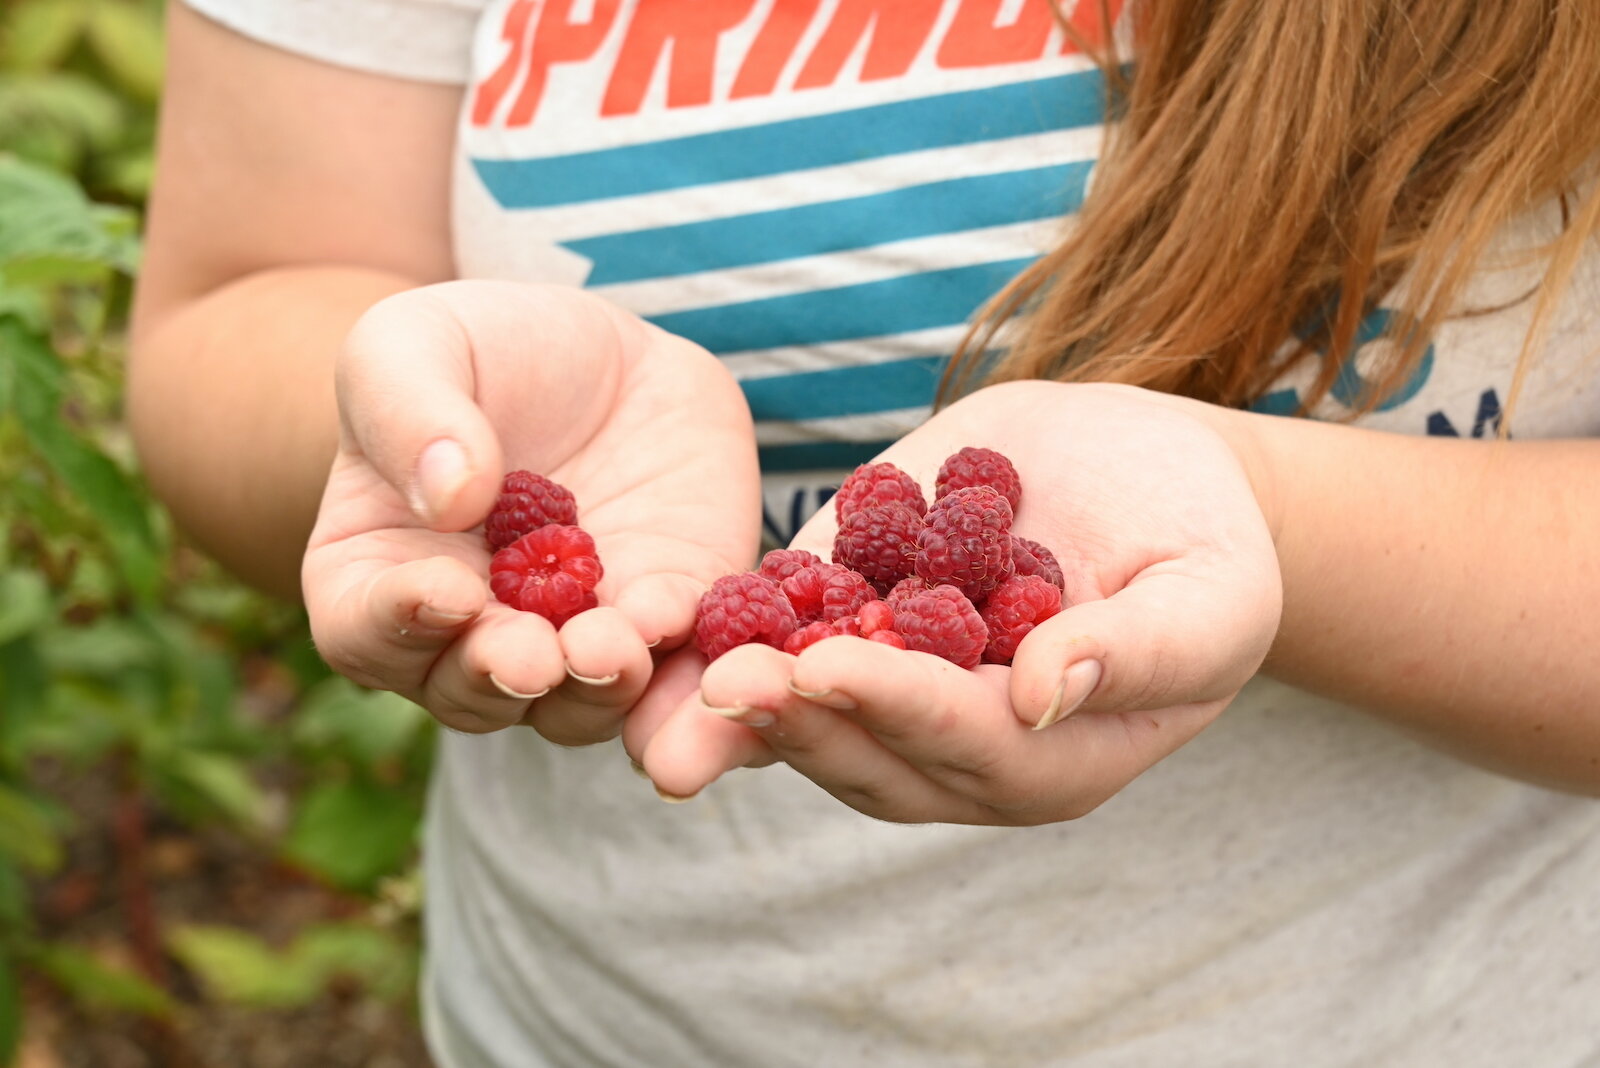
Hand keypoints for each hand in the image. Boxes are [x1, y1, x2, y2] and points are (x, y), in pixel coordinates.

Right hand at [303, 281, 759, 742]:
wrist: (606, 353)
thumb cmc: (478, 350)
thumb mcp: (414, 345)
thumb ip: (410, 414)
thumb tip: (448, 498)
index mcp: (378, 578)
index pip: (365, 630)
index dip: (396, 622)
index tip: (444, 592)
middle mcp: (469, 636)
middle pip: (472, 690)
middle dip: (502, 675)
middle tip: (531, 655)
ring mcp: (571, 640)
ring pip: (576, 702)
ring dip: (593, 688)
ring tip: (610, 649)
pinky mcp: (664, 620)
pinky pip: (673, 663)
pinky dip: (676, 664)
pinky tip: (676, 617)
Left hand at [626, 381, 1280, 822]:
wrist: (1141, 469)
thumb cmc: (1200, 542)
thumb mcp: (1209, 595)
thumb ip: (1143, 650)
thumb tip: (1044, 694)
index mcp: (1057, 759)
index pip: (972, 747)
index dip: (901, 710)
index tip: (832, 669)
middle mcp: (965, 746)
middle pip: (875, 755)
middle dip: (802, 719)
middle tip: (731, 681)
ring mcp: (904, 692)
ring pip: (818, 719)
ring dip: (752, 699)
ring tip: (691, 668)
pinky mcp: (861, 625)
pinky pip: (796, 642)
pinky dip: (740, 635)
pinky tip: (687, 620)